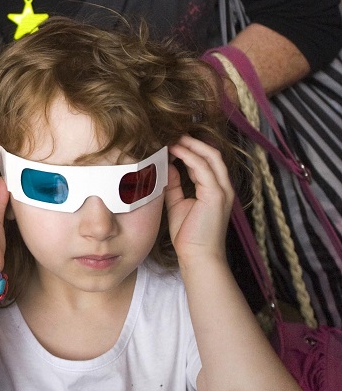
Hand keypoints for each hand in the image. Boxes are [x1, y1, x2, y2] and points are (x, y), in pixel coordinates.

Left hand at [165, 135, 233, 267]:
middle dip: (192, 141)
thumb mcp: (178, 204)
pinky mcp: (216, 194)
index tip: (171, 141)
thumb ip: (174, 185)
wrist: (198, 257)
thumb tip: (167, 167)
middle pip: (212, 153)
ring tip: (172, 138)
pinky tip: (174, 151)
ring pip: (210, 156)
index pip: (207, 160)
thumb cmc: (189, 236)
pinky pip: (202, 168)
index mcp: (216, 189)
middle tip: (171, 133)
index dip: (190, 148)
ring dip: (190, 144)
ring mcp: (222, 190)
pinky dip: (188, 156)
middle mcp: (223, 187)